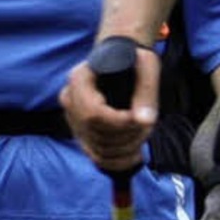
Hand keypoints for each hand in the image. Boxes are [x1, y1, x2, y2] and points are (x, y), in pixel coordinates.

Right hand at [60, 46, 160, 171]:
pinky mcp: (81, 133)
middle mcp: (70, 100)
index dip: (120, 123)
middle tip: (150, 125)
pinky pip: (97, 157)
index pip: (93, 113)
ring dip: (127, 149)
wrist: (121, 60)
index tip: (144, 119)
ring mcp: (73, 118)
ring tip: (144, 133)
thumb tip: (145, 120)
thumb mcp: (146, 65)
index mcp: (80, 79)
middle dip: (128, 136)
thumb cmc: (133, 59)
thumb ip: (147, 90)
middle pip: (97, 135)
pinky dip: (120, 160)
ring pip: (98, 150)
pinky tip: (135, 152)